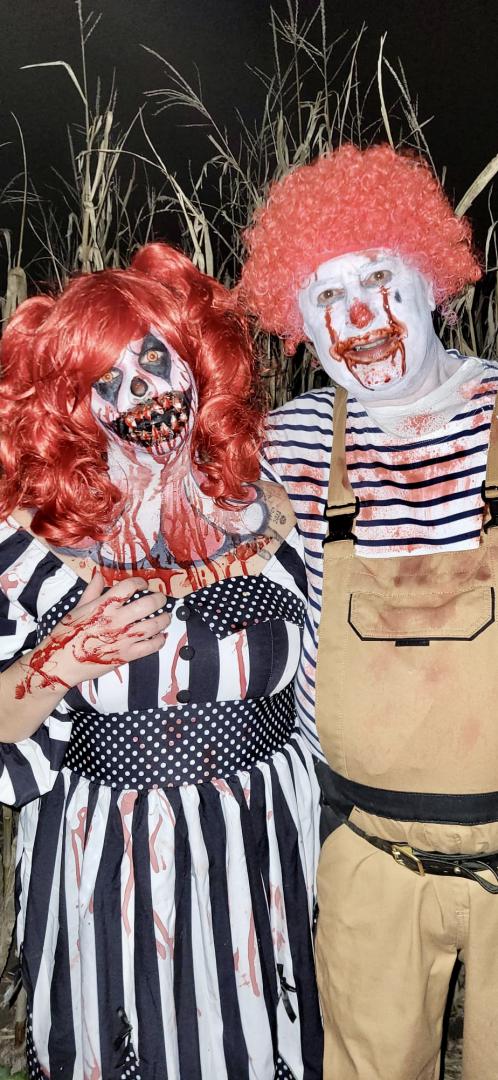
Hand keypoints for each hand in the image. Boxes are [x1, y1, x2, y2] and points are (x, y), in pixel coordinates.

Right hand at [16, 572, 169, 697]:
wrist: (61, 664)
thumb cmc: (66, 636)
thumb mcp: (77, 609)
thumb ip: (92, 591)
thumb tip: (98, 574)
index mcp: (104, 606)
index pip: (128, 587)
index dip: (139, 582)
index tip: (143, 583)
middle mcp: (116, 620)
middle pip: (148, 604)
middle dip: (159, 598)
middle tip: (160, 598)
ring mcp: (123, 638)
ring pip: (154, 625)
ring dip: (164, 618)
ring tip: (166, 616)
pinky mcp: (127, 655)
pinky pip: (151, 646)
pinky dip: (160, 640)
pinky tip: (161, 636)